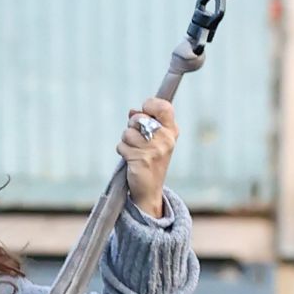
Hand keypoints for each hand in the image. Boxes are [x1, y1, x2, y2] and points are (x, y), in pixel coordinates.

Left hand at [117, 96, 176, 217]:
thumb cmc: (150, 160)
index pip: (164, 107)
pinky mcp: (141, 159)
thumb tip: (132, 111)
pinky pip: (121, 146)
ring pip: (127, 133)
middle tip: (138, 139)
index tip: (144, 110)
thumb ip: (146, 122)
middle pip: (139, 118)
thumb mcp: (154, 139)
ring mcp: (154, 150)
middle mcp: (166, 139)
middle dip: (132, 126)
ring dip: (126, 141)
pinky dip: (122, 151)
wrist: (150, 189)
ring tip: (135, 151)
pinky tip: (131, 160)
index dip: (150, 105)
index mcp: (172, 131)